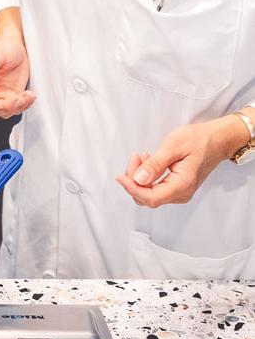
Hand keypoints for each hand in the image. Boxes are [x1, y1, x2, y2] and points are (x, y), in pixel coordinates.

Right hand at [0, 35, 35, 119]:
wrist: (17, 45)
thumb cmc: (4, 46)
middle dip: (5, 107)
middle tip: (19, 98)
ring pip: (2, 112)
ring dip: (16, 107)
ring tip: (27, 95)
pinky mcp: (10, 96)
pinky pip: (14, 108)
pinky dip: (23, 105)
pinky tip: (29, 96)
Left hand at [116, 116, 244, 207]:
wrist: (217, 140)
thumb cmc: (200, 140)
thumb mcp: (173, 146)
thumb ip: (155, 164)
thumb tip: (138, 178)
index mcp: (183, 185)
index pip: (151, 198)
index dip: (132, 189)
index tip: (121, 177)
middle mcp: (182, 193)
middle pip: (147, 197)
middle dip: (134, 180)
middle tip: (136, 158)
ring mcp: (180, 192)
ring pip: (149, 194)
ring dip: (139, 177)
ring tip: (143, 157)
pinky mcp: (176, 188)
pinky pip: (155, 189)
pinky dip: (146, 177)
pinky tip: (147, 162)